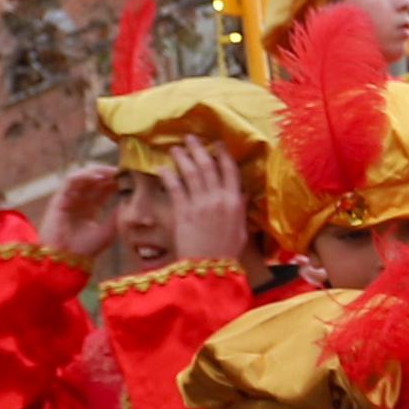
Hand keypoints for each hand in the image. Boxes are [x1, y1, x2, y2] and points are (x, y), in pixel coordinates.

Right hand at [44, 165, 126, 268]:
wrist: (66, 260)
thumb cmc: (85, 249)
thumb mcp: (108, 232)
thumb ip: (116, 216)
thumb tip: (130, 201)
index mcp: (91, 208)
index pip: (105, 188)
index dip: (117, 181)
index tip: (131, 177)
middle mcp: (80, 200)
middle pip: (96, 179)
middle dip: (110, 173)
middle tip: (125, 170)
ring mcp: (70, 198)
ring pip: (84, 176)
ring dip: (98, 171)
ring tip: (113, 171)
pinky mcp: (59, 197)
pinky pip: (70, 180)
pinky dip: (83, 175)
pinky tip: (97, 176)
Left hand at [163, 143, 249, 267]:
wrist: (208, 270)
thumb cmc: (226, 253)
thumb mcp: (241, 231)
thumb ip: (241, 210)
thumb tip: (245, 194)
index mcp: (234, 202)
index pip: (230, 171)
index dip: (223, 155)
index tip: (217, 144)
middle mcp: (218, 198)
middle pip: (208, 166)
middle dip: (199, 149)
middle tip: (190, 138)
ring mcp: (200, 204)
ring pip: (191, 173)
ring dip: (182, 158)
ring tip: (175, 149)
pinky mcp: (183, 212)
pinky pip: (175, 189)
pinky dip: (169, 176)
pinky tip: (163, 168)